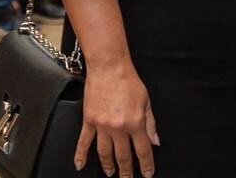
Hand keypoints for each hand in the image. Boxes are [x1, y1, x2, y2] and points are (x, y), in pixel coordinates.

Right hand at [76, 59, 159, 177]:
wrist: (109, 68)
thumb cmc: (128, 81)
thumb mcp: (146, 101)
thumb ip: (151, 123)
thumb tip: (155, 141)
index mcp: (135, 122)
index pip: (143, 150)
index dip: (146, 164)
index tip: (147, 174)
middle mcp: (118, 127)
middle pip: (123, 156)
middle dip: (127, 171)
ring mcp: (102, 126)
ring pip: (104, 153)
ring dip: (108, 166)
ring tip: (111, 173)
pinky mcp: (89, 121)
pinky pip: (83, 142)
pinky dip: (80, 155)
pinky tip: (80, 165)